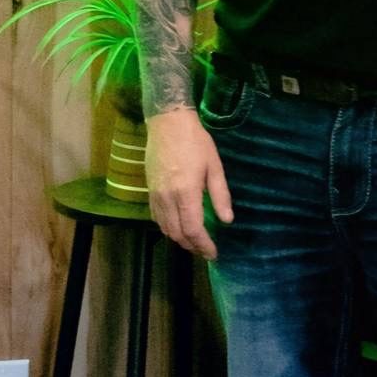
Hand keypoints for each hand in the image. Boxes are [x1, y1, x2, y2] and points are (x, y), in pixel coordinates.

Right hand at [145, 108, 232, 257]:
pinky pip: (156, 218)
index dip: (204, 245)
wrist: (167, 123)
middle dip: (192, 246)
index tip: (214, 253)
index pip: (193, 230)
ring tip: (194, 241)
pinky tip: (178, 226)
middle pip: (178, 234)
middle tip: (206, 250)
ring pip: (165, 228)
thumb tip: (227, 220)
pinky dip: (168, 228)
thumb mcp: (215, 167)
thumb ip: (220, 195)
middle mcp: (168, 198)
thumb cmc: (196, 142)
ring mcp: (156, 195)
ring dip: (180, 239)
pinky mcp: (149, 191)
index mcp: (186, 193)